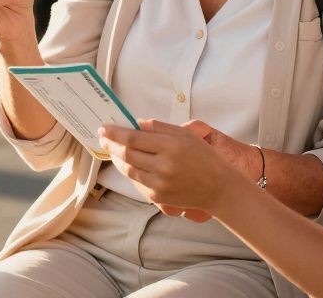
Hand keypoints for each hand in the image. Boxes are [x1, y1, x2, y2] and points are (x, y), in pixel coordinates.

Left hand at [99, 119, 246, 216]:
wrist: (218, 189)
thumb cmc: (204, 158)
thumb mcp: (186, 135)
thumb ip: (159, 127)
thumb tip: (136, 123)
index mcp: (171, 147)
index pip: (133, 139)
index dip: (114, 133)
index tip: (103, 128)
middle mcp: (163, 167)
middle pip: (127, 154)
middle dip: (111, 145)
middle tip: (103, 137)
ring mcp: (159, 185)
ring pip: (128, 170)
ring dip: (116, 158)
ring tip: (112, 149)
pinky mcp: (158, 198)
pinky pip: (136, 183)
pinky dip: (129, 171)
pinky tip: (126, 163)